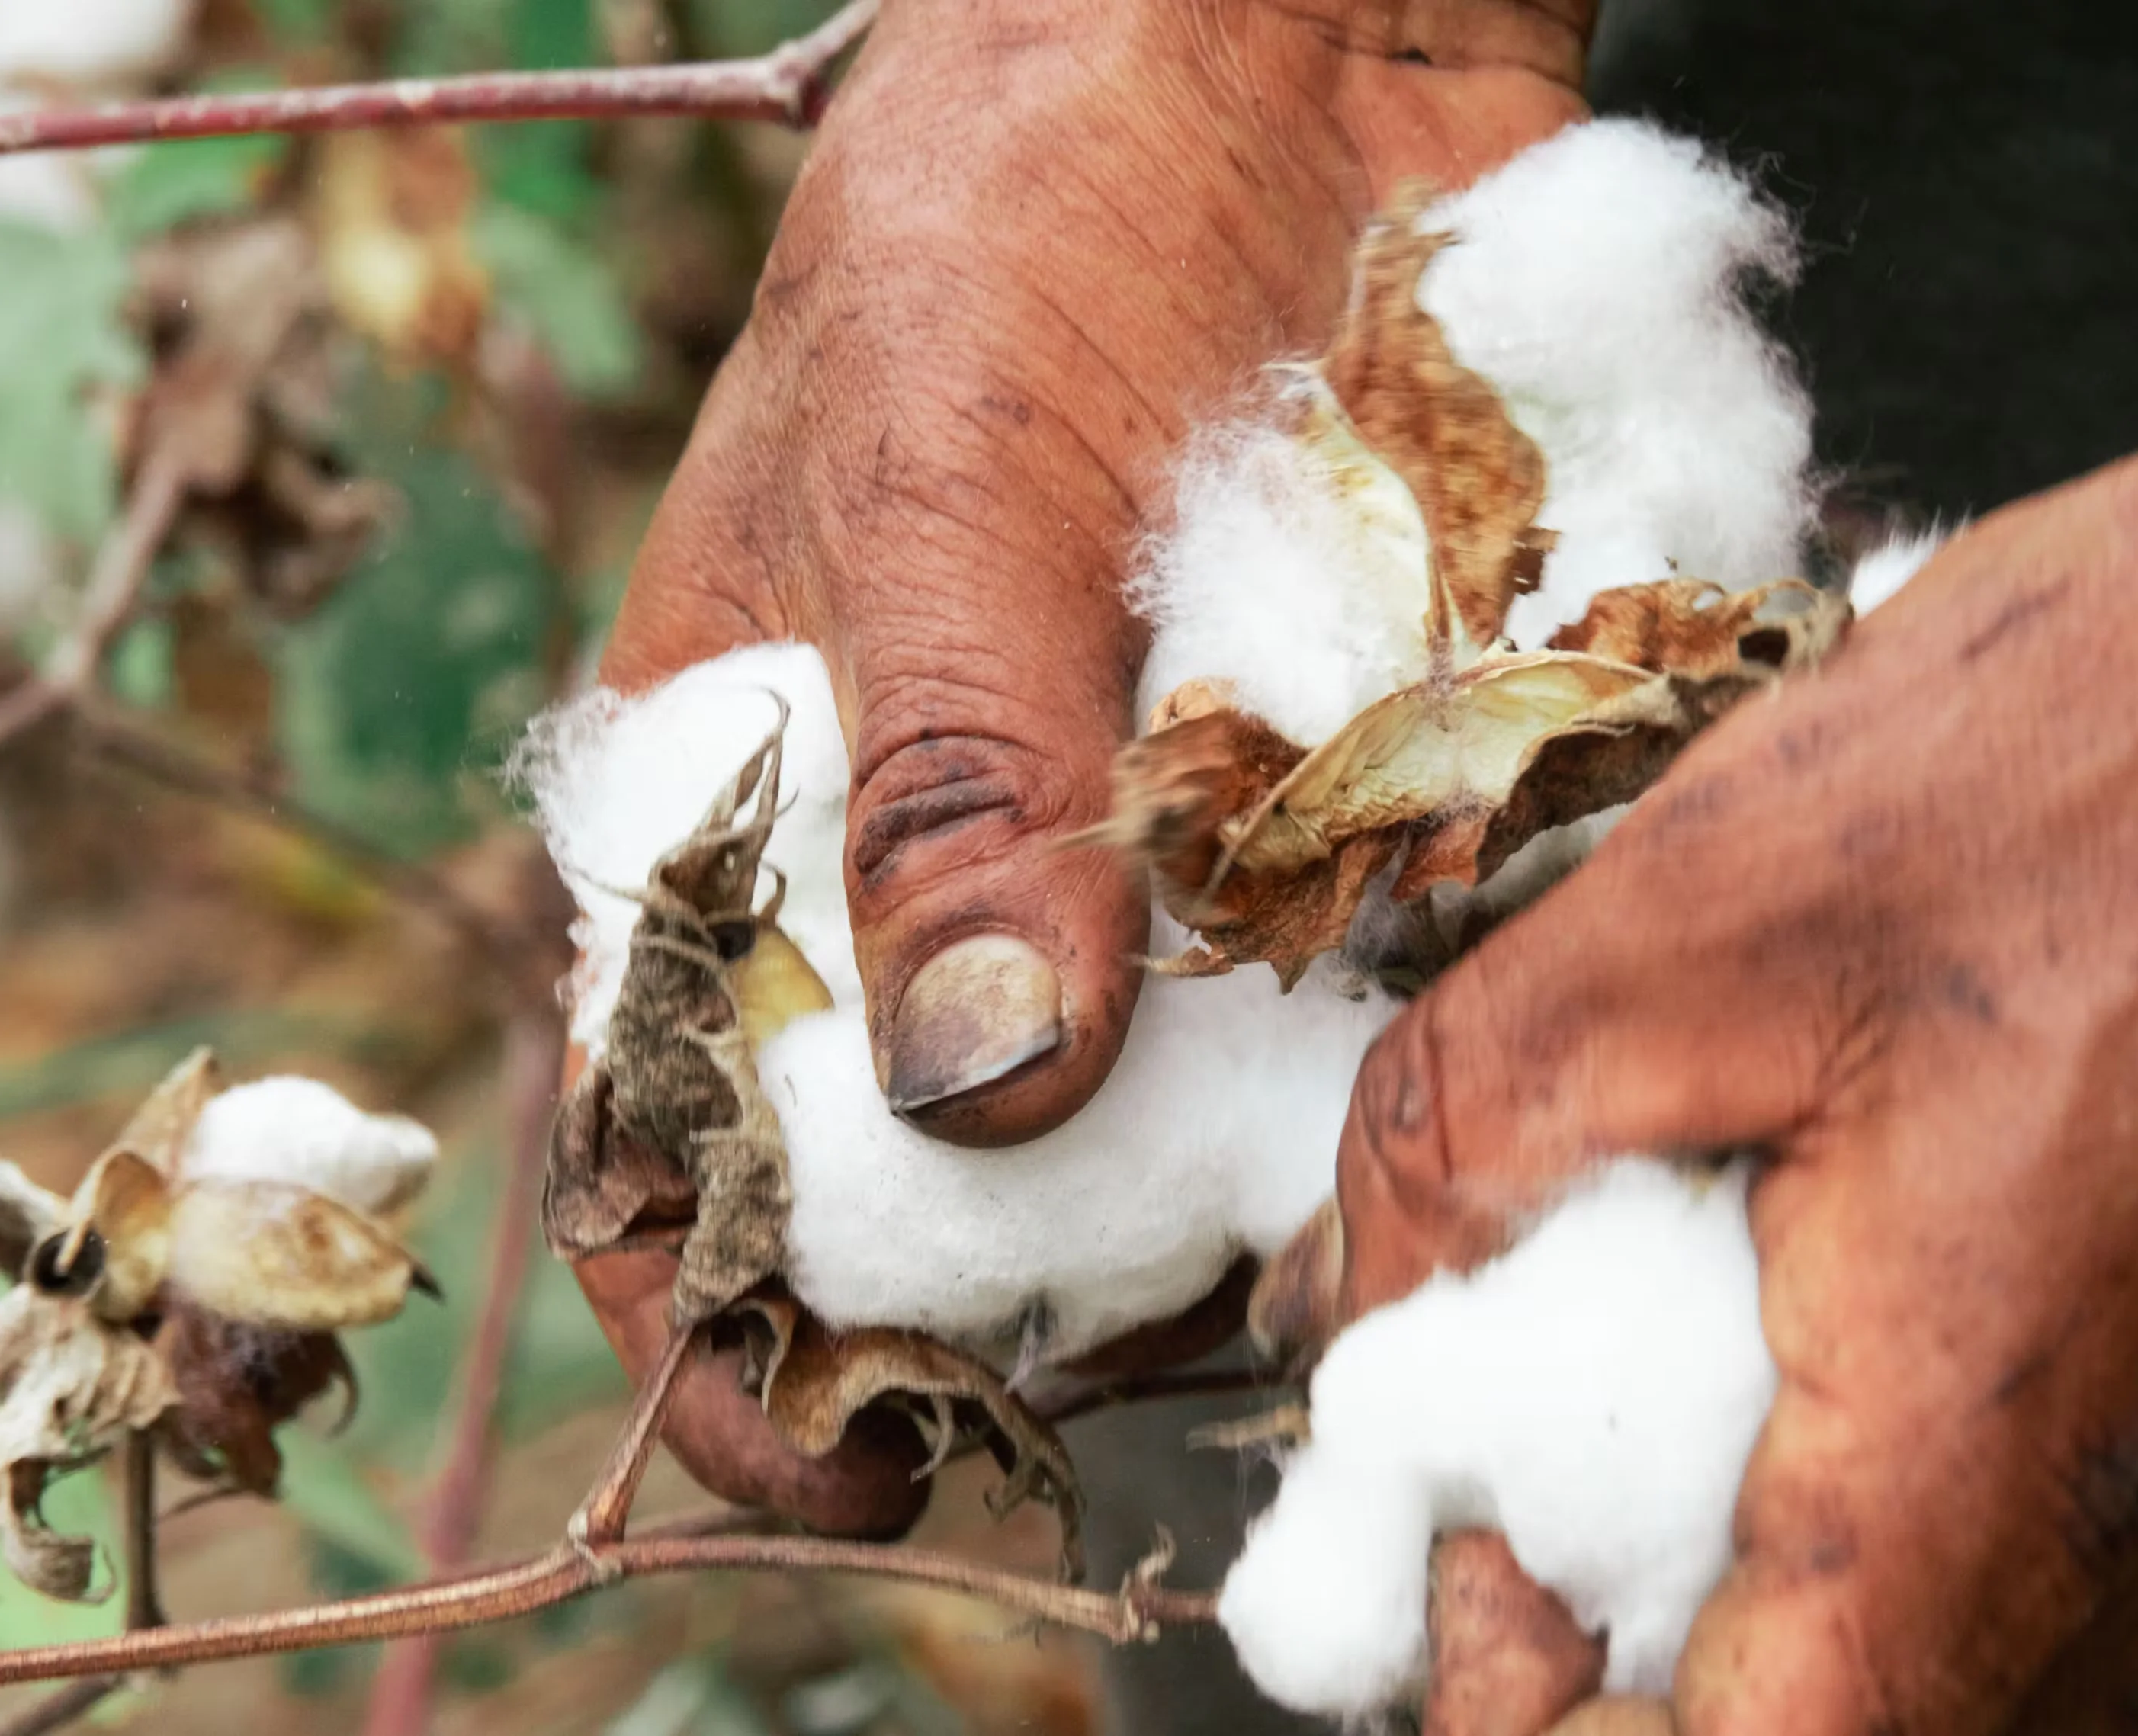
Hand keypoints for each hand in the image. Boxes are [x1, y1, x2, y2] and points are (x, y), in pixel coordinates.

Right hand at [576, 0, 1587, 1528]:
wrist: (1286, 36)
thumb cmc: (1031, 199)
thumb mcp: (945, 478)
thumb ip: (963, 780)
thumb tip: (996, 1084)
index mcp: (763, 781)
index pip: (691, 1120)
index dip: (746, 1323)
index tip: (853, 1466)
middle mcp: (958, 835)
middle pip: (961, 1158)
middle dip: (1038, 1286)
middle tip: (1161, 1349)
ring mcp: (1150, 813)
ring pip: (1175, 1090)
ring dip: (1238, 1179)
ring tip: (1325, 1230)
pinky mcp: (1321, 766)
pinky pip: (1346, 955)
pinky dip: (1390, 1020)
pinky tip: (1446, 1058)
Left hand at [1268, 121, 2137, 1733]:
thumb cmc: (2124, 745)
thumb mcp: (1696, 906)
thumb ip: (1468, 1142)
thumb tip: (1352, 1301)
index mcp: (2000, 1469)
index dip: (1550, 1730)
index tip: (1448, 1595)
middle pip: (1865, 1733)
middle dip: (1651, 1658)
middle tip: (1511, 1488)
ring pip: (1979, 1664)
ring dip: (1790, 1584)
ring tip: (1664, 1383)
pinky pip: (2081, 1557)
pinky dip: (1927, 1502)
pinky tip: (1855, 1310)